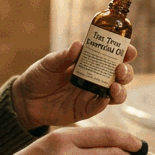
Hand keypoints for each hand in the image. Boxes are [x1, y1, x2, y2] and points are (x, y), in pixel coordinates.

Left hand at [12, 40, 136, 129]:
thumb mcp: (49, 64)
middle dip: (126, 72)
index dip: (125, 52)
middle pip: (121, 75)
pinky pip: (100, 107)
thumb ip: (63, 57)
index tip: (128, 50)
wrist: (26, 100)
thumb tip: (78, 45)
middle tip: (120, 69)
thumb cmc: (38, 76)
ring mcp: (92, 95)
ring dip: (120, 90)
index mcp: (89, 62)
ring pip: (117, 93)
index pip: (113, 55)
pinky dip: (105, 103)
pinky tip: (104, 99)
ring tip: (114, 86)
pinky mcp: (86, 110)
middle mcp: (96, 78)